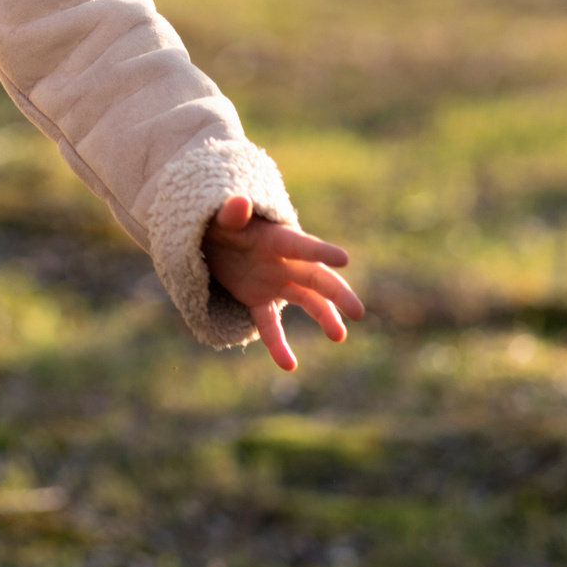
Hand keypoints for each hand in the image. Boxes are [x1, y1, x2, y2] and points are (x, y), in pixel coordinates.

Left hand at [204, 195, 363, 370]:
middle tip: (357, 311)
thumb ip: (230, 213)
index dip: (320, 251)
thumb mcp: (219, 216)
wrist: (210, 235)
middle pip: (316, 277)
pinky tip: (289, 365)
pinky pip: (270, 324)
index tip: (344, 258)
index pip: (301, 245)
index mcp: (276, 238)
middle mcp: (282, 262)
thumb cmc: (220, 220)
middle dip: (337, 293)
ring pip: (307, 301)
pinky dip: (277, 344)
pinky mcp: (258, 299)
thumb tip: (239, 202)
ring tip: (339, 336)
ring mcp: (274, 282)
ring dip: (324, 317)